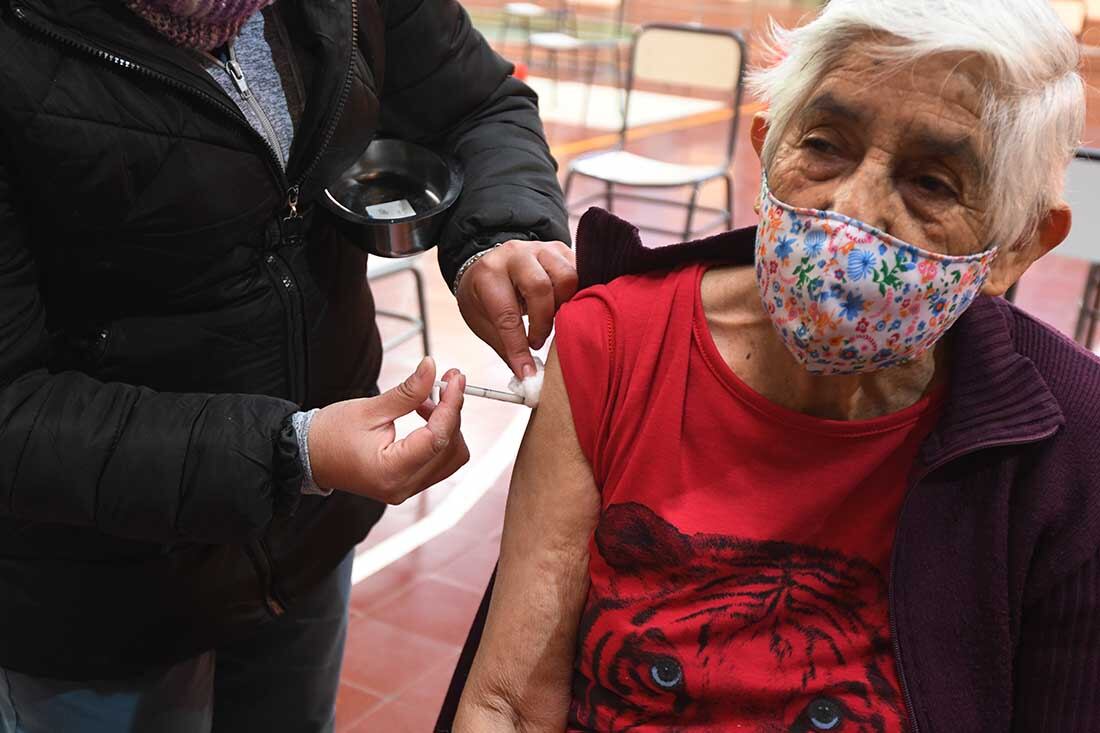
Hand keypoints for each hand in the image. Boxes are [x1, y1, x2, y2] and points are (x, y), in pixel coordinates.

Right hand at [308, 357, 469, 504]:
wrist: (308, 456)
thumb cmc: (330, 434)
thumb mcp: (369, 408)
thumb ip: (407, 391)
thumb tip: (432, 368)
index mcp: (391, 471)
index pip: (437, 438)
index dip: (451, 405)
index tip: (455, 379)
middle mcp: (403, 486)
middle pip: (451, 449)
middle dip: (451, 413)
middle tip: (443, 382)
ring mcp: (407, 488)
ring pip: (450, 456)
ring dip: (447, 424)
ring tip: (427, 399)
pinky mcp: (408, 483)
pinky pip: (438, 460)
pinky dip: (439, 435)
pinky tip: (424, 414)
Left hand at [456, 240, 577, 378]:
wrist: (491, 264)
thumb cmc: (485, 295)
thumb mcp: (483, 322)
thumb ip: (507, 349)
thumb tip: (529, 378)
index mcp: (488, 274)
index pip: (507, 314)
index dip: (519, 347)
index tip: (527, 372)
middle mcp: (515, 255)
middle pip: (541, 287)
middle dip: (543, 323)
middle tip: (537, 341)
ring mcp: (541, 248)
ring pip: (567, 276)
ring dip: (565, 306)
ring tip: (553, 321)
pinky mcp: (561, 250)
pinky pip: (580, 271)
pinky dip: (578, 294)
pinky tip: (568, 308)